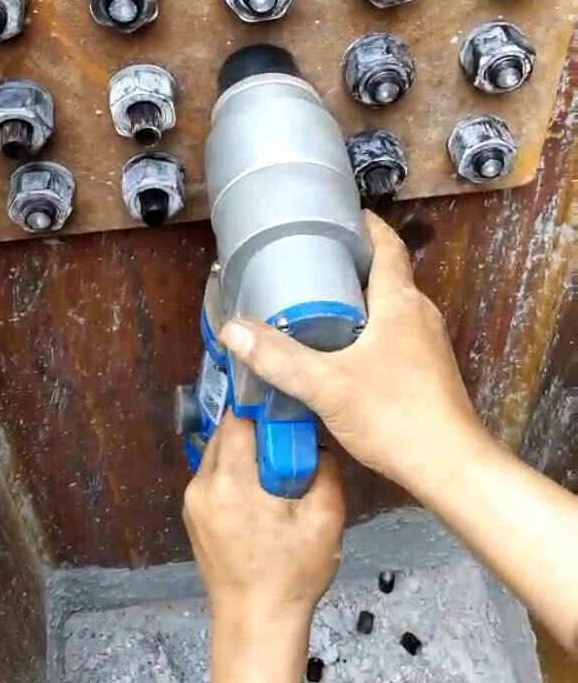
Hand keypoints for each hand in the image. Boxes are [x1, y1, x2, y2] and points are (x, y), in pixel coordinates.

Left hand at [183, 411, 344, 621]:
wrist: (257, 621)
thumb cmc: (293, 573)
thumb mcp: (326, 518)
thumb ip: (324, 468)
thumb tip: (314, 443)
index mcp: (232, 481)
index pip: (239, 418)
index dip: (264, 411)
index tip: (288, 414)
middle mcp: (203, 485)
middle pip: (225, 431)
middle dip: (256, 430)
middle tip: (286, 443)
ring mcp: (192, 501)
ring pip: (217, 451)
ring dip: (243, 451)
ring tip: (274, 469)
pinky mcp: (191, 515)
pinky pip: (213, 475)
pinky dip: (233, 472)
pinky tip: (257, 492)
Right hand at [220, 211, 480, 500]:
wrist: (450, 467)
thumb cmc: (394, 415)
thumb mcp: (326, 385)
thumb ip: (278, 358)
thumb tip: (231, 329)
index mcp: (400, 302)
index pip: (387, 245)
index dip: (365, 225)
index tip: (338, 215)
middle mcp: (420, 314)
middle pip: (388, 273)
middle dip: (354, 262)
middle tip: (312, 258)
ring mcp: (429, 343)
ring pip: (392, 305)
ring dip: (362, 297)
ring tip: (319, 300)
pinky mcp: (430, 370)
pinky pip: (397, 332)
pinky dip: (371, 327)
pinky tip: (343, 348)